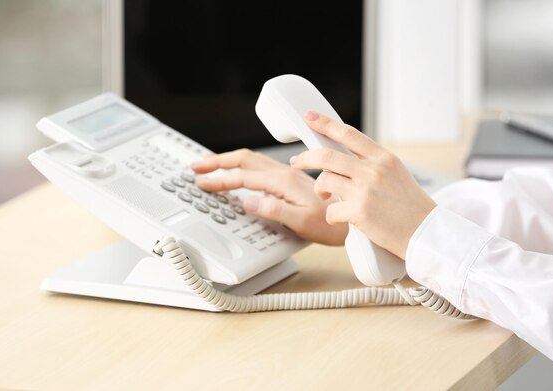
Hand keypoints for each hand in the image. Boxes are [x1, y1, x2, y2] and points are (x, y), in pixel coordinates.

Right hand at [191, 149, 347, 244]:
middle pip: (245, 159)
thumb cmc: (332, 226)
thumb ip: (274, 210)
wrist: (355, 219)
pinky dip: (245, 165)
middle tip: (198, 166)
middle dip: (219, 161)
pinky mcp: (294, 179)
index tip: (201, 182)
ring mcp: (290, 175)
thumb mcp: (301, 222)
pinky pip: (263, 166)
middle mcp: (286, 173)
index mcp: (284, 182)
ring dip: (230, 161)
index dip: (220, 180)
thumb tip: (248, 201)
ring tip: (213, 165)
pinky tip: (243, 171)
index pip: (244, 177)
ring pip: (254, 160)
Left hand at [289, 111, 436, 258]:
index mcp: (383, 158)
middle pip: (327, 156)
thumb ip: (372, 165)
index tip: (310, 117)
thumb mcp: (396, 175)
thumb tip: (344, 160)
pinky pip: (330, 210)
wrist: (426, 233)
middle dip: (305, 157)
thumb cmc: (411, 208)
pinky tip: (341, 219)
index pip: (349, 134)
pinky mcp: (359, 212)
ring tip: (325, 196)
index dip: (325, 123)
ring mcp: (365, 190)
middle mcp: (373, 170)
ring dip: (319, 189)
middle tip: (296, 161)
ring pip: (325, 180)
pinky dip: (331, 215)